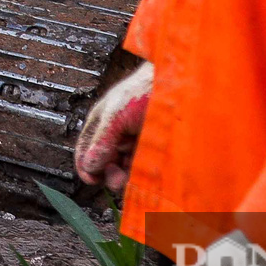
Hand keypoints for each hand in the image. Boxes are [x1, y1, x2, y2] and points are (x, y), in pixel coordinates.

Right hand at [73, 59, 152, 190]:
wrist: (179, 85)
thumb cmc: (146, 89)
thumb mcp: (115, 115)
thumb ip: (100, 141)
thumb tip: (88, 165)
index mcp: (102, 122)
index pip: (85, 149)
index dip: (86, 166)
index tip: (93, 180)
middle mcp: (117, 132)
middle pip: (106, 161)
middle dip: (109, 172)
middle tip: (117, 178)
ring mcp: (136, 140)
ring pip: (125, 166)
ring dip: (126, 173)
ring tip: (133, 173)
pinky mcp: (153, 147)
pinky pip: (143, 165)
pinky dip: (142, 170)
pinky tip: (146, 168)